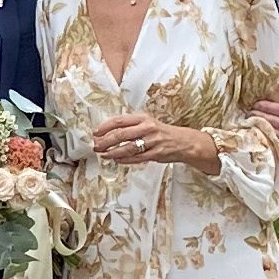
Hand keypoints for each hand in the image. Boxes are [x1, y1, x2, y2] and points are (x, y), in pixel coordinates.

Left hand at [92, 113, 215, 170]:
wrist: (183, 142)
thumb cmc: (161, 133)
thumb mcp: (147, 123)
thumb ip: (131, 126)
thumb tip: (108, 132)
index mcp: (143, 118)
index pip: (119, 121)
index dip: (105, 127)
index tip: (95, 133)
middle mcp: (147, 128)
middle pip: (121, 134)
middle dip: (105, 141)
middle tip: (96, 146)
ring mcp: (152, 141)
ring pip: (127, 148)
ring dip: (112, 152)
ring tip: (104, 155)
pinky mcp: (156, 154)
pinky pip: (136, 158)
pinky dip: (124, 160)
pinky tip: (117, 160)